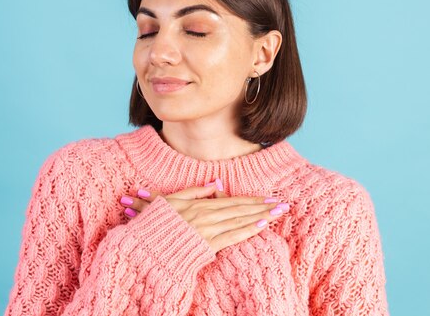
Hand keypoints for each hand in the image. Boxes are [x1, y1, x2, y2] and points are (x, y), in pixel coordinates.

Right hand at [119, 179, 290, 253]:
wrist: (146, 244)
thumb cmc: (156, 224)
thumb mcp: (171, 201)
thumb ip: (194, 192)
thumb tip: (214, 184)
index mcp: (199, 204)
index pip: (232, 200)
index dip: (252, 199)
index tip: (270, 198)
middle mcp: (206, 214)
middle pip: (240, 209)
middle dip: (263, 206)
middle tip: (283, 204)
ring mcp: (207, 229)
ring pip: (240, 220)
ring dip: (261, 216)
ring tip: (278, 213)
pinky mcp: (206, 245)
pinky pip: (231, 236)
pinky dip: (248, 230)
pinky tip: (261, 225)